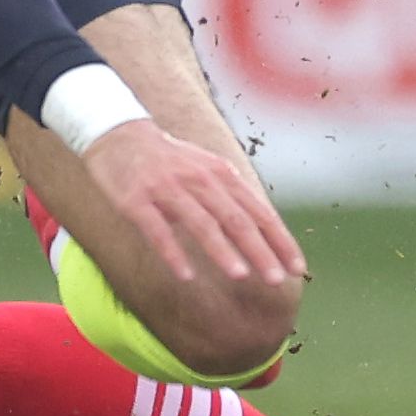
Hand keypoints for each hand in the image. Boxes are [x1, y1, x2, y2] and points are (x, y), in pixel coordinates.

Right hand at [83, 120, 304, 287]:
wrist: (119, 135)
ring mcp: (168, 189)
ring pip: (201, 223)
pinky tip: (185, 275)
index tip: (296, 268)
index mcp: (221, 175)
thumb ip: (232, 196)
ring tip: (240, 275)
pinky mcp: (137, 200)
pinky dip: (173, 253)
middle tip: (276, 280)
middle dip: (259, 250)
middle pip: (236, 219)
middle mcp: (199, 180)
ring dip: (222, 251)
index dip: (279, 241)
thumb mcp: (207, 169)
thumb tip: (264, 229)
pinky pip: (158, 230)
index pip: (259, 212)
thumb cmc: (169, 160)